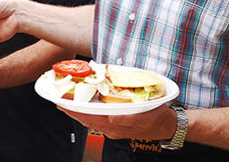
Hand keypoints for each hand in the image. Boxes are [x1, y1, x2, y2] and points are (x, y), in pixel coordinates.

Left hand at [59, 105, 178, 140]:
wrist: (169, 126)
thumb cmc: (158, 119)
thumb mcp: (146, 117)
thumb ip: (128, 119)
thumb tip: (111, 118)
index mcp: (116, 127)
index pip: (89, 119)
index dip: (74, 111)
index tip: (61, 103)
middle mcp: (112, 129)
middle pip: (86, 119)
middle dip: (72, 110)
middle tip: (59, 99)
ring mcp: (114, 127)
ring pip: (92, 119)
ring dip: (80, 110)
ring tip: (69, 101)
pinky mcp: (118, 124)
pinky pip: (99, 118)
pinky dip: (90, 111)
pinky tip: (88, 104)